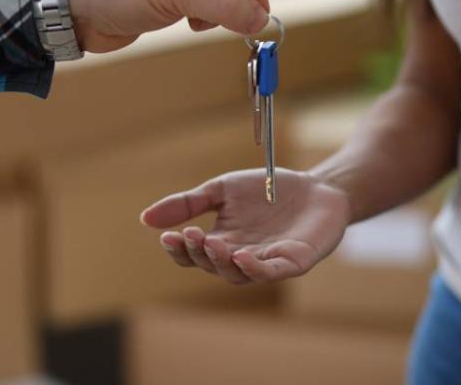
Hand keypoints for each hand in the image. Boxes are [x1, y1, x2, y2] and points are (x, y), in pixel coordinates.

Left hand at [67, 0, 269, 52]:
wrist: (71, 8)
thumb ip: (223, 5)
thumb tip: (260, 20)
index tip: (259, 15)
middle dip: (233, 1)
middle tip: (236, 25)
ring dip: (217, 12)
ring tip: (199, 23)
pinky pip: (199, 6)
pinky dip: (202, 18)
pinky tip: (188, 25)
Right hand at [140, 169, 351, 283]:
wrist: (315, 186)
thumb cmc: (268, 190)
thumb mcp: (221, 190)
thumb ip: (187, 203)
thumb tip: (145, 219)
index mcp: (221, 242)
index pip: (192, 256)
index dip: (179, 250)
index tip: (168, 236)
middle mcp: (241, 257)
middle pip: (212, 266)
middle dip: (198, 254)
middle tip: (192, 234)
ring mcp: (267, 262)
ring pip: (238, 274)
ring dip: (222, 262)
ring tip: (212, 243)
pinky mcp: (293, 262)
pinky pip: (271, 273)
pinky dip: (255, 269)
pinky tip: (242, 255)